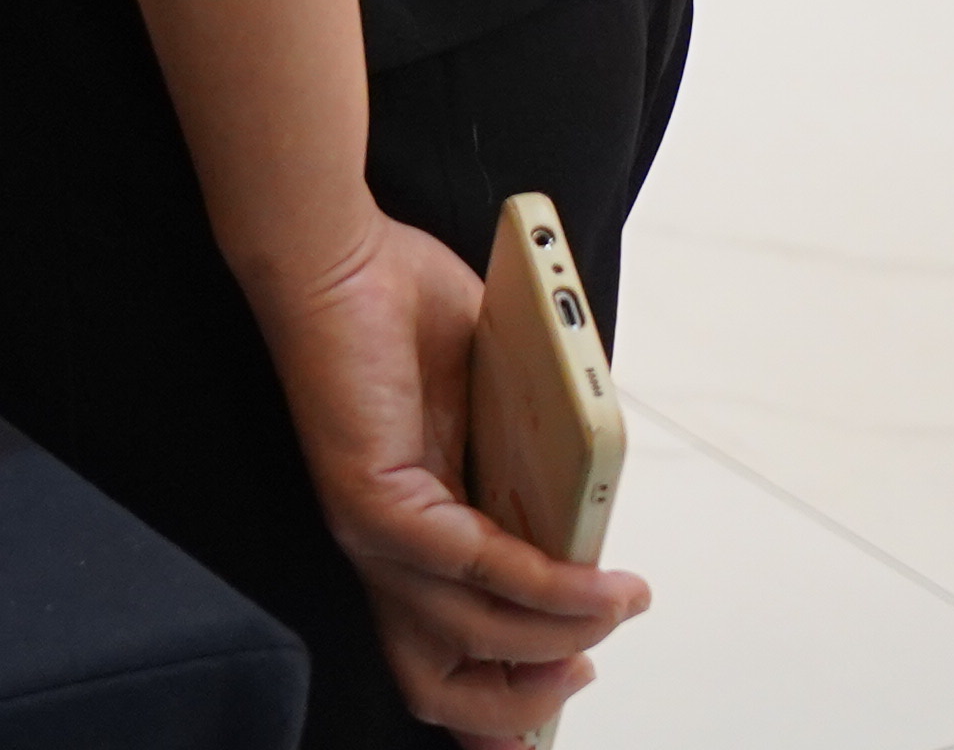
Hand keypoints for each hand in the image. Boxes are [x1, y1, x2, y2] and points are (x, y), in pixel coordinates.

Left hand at [254, 218, 648, 737]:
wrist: (335, 250)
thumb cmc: (402, 309)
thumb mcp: (501, 403)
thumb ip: (543, 464)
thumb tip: (598, 513)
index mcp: (410, 532)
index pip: (438, 654)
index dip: (496, 705)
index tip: (568, 691)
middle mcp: (383, 548)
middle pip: (434, 683)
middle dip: (523, 700)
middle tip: (589, 662)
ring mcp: (373, 532)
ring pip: (467, 634)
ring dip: (560, 632)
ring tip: (617, 604)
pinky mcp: (372, 501)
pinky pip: (468, 565)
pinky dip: (540, 581)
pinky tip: (588, 575)